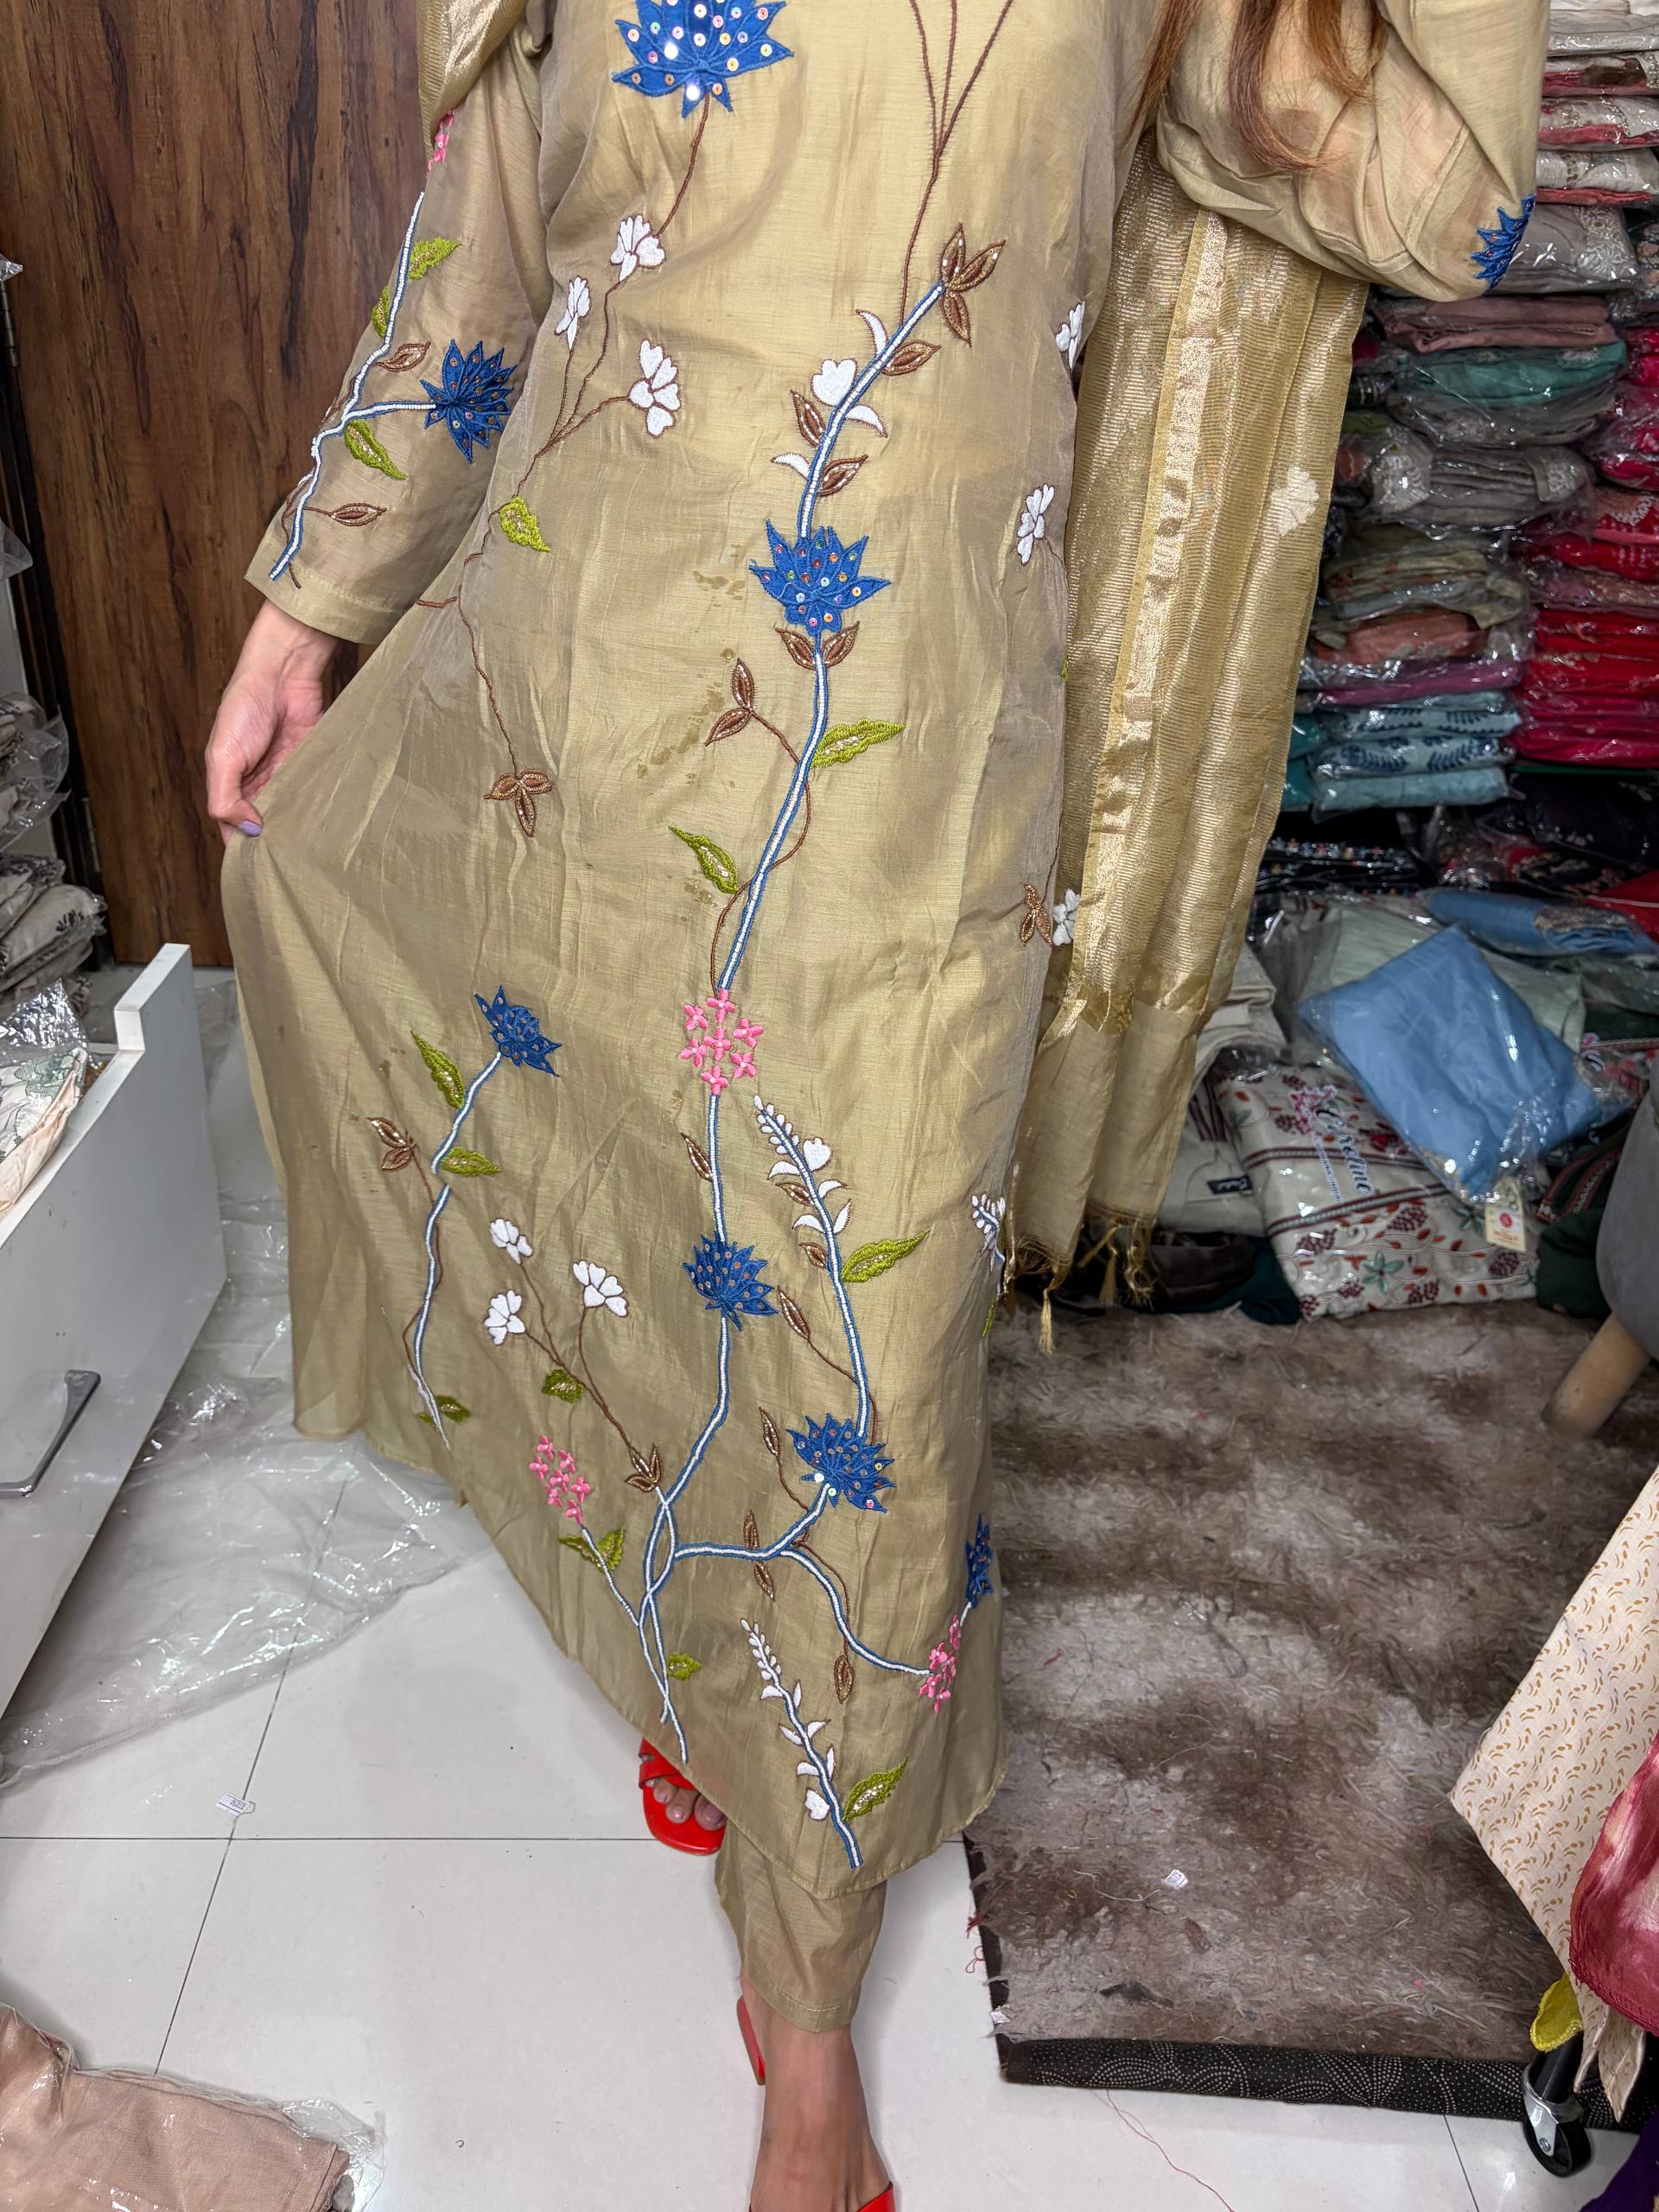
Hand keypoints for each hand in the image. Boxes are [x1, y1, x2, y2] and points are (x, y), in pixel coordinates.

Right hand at [205, 602, 342, 842]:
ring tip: (310, 853)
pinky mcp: (310, 768)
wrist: (283, 673)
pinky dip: (318, 810)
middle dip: (275, 844)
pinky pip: (313, 796)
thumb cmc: (244, 706)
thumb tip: (248, 830)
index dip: (242, 847)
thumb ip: (225, 796)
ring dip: (298, 830)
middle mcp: (258, 785)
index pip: (233, 827)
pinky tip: (326, 827)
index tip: (257, 870)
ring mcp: (286, 777)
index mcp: (230, 785)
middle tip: (290, 866)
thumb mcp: (222, 755)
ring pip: (292, 815)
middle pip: (265, 826)